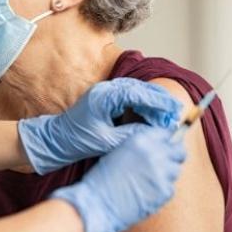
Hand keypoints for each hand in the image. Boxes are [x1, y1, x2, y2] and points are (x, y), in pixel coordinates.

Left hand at [18, 78, 181, 174]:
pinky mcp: (105, 100)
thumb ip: (131, 135)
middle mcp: (105, 90)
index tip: (174, 111)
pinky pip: (129, 98)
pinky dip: (143, 106)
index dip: (159, 102)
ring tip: (168, 117)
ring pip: (136, 92)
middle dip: (159, 101)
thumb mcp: (107, 142)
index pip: (138, 93)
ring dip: (152, 103)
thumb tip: (155, 132)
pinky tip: (152, 117)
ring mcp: (105, 93)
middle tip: (176, 114)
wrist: (55, 141)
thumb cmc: (76, 141)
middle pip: (140, 89)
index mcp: (104, 97)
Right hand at [51, 126, 185, 231]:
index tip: (165, 147)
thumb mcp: (119, 151)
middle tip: (164, 164)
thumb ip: (141, 146)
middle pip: (179, 151)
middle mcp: (155, 153)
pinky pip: (170, 188)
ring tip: (149, 181)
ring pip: (176, 170)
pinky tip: (146, 193)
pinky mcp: (164, 192)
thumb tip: (159, 147)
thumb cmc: (102, 179)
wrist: (97, 204)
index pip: (167, 133)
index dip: (166, 141)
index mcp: (141, 140)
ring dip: (167, 174)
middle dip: (173, 156)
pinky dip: (161, 191)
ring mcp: (162, 173)